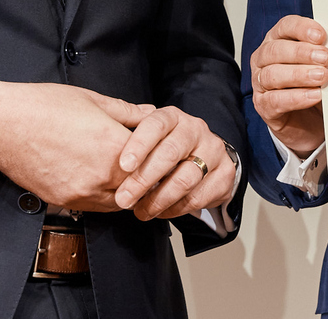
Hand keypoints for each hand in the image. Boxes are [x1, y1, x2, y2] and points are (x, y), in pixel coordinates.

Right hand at [0, 81, 154, 211]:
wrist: (1, 125)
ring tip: (124, 174)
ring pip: (120, 203)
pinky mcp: (65, 201)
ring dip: (126, 191)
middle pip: (141, 187)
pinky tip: (101, 180)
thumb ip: (127, 111)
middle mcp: (101, 175)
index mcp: (112, 145)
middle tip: (147, 165)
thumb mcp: (92, 99)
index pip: (154, 161)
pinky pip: (96, 208)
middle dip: (147, 176)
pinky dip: (105, 198)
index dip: (161, 156)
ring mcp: (82, 192)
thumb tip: (149, 112)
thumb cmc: (42, 107)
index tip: (162, 151)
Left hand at [112, 108, 236, 220]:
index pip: (156, 125)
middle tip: (124, 199)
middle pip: (170, 154)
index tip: (123, 165)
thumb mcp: (148, 133)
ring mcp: (213, 151)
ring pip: (185, 179)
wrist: (207, 156)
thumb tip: (103, 137)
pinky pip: (198, 197)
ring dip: (159, 200)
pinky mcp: (224, 174)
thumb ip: (128, 132)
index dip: (139, 145)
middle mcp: (195, 130)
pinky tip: (162, 211)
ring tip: (141, 211)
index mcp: (173, 117)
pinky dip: (176, 209)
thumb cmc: (168, 146)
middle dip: (143, 180)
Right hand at [248, 15, 327, 156]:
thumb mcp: (319, 65)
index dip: (302, 29)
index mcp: (277, 40)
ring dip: (299, 75)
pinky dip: (296, 98)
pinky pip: (274, 100)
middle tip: (325, 58)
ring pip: (272, 74)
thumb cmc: (312, 84)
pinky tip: (314, 96)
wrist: (308, 121)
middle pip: (275, 50)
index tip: (321, 36)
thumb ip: (324, 54)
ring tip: (322, 77)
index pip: (285, 27)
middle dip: (301, 52)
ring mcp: (260, 83)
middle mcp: (264, 59)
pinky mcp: (263, 106)